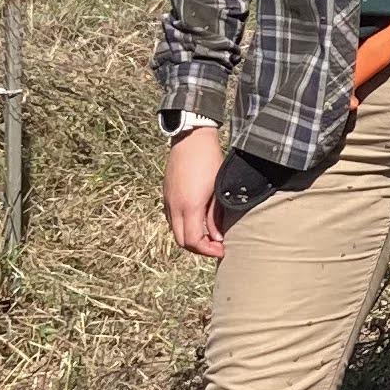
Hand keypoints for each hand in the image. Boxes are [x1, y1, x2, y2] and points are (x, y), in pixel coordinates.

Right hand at [164, 125, 226, 258]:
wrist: (191, 138)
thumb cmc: (209, 160)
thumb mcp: (218, 190)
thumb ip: (215, 216)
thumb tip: (216, 237)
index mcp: (189, 206)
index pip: (193, 242)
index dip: (208, 251)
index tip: (222, 249)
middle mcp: (174, 207)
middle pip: (181, 241)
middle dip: (199, 249)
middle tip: (216, 247)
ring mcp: (168, 201)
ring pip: (175, 231)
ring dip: (190, 238)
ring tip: (209, 236)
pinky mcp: (167, 195)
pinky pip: (172, 220)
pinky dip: (184, 227)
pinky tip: (198, 222)